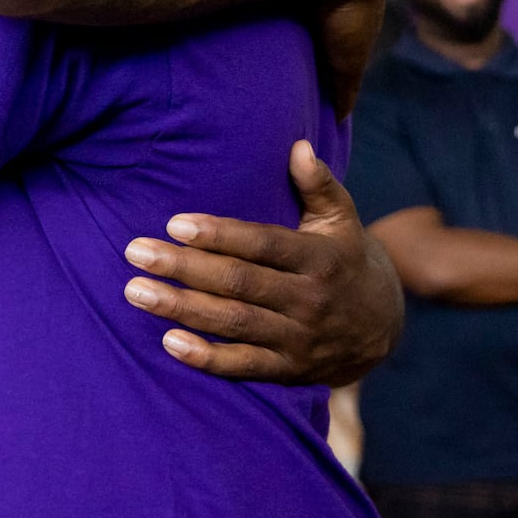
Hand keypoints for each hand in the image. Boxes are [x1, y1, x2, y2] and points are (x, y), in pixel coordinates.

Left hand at [122, 141, 404, 383]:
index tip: (175, 224)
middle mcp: (309, 299)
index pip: (263, 244)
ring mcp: (299, 338)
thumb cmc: (344, 260)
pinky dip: (207, 358)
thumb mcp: (341, 220)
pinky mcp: (288, 370)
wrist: (381, 328)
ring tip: (137, 293)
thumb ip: (319, 185)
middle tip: (135, 253)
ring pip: (234, 323)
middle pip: (239, 283)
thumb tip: (299, 146)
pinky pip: (244, 367)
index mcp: (319, 257)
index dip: (220, 235)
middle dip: (184, 268)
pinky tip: (169, 342)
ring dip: (182, 309)